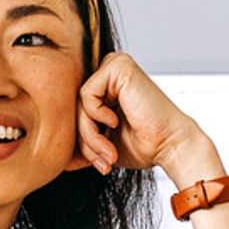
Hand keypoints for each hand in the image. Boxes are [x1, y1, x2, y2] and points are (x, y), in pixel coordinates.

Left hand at [67, 52, 212, 181]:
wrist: (170, 146)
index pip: (75, 111)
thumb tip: (58, 156)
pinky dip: (96, 117)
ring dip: (90, 135)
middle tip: (104, 162)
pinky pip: (86, 95)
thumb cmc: (144, 145)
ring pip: (78, 104)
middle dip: (85, 141)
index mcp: (106, 86)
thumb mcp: (103, 144)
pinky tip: (116, 123)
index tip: (96, 163)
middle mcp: (109, 71)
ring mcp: (114, 65)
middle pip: (74, 107)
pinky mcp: (118, 66)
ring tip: (109, 152)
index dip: (81, 140)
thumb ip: (82, 140)